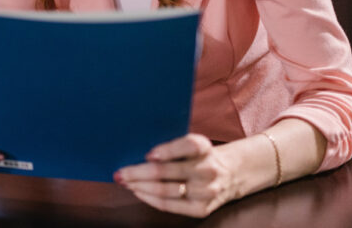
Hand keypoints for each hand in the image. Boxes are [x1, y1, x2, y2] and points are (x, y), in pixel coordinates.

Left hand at [114, 133, 241, 217]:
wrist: (231, 174)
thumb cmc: (200, 155)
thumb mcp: (193, 143)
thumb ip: (171, 145)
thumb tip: (134, 150)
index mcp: (204, 147)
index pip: (187, 145)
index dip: (166, 150)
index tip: (147, 154)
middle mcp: (207, 169)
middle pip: (166, 171)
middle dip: (137, 172)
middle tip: (120, 172)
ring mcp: (206, 191)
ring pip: (164, 190)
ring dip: (139, 186)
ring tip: (125, 182)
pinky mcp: (201, 208)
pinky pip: (169, 205)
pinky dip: (149, 198)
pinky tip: (138, 192)